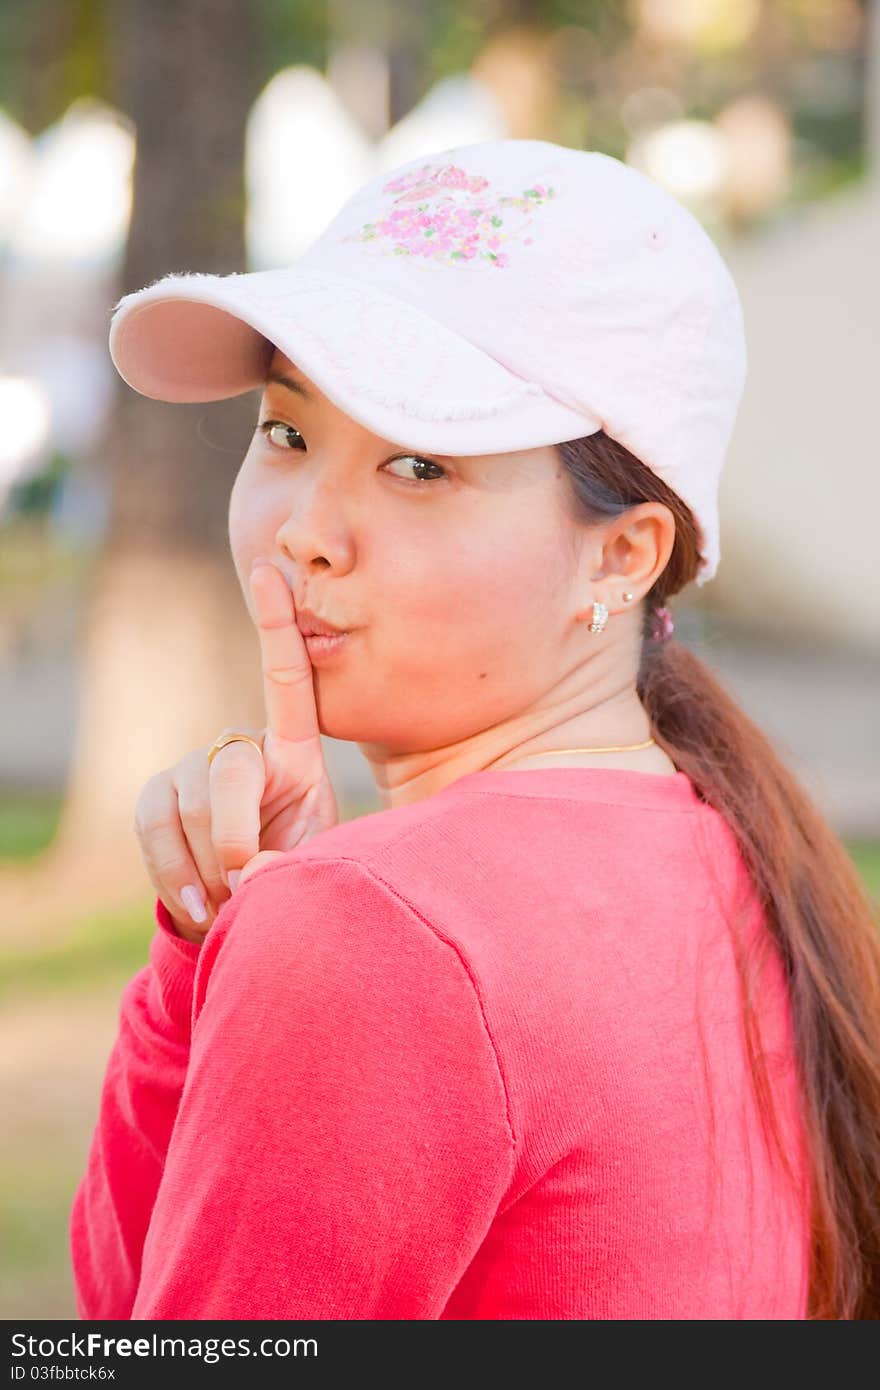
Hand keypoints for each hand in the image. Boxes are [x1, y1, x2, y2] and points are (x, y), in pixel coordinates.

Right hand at [134, 560, 338, 940]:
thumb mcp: (321, 864)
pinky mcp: (157, 796)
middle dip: (232, 839)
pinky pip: (151, 824)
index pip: (287, 680)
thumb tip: (250, 873)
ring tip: (229, 900)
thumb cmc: (299, 877)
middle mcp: (242, 748)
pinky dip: (170, 871)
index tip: (270, 571)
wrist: (249, 910)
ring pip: (186, 802)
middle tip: (247, 884)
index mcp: (296, 752)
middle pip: (227, 773)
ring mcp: (194, 769)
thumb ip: (299, 862)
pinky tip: (197, 905)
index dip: (278, 625)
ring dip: (204, 865)